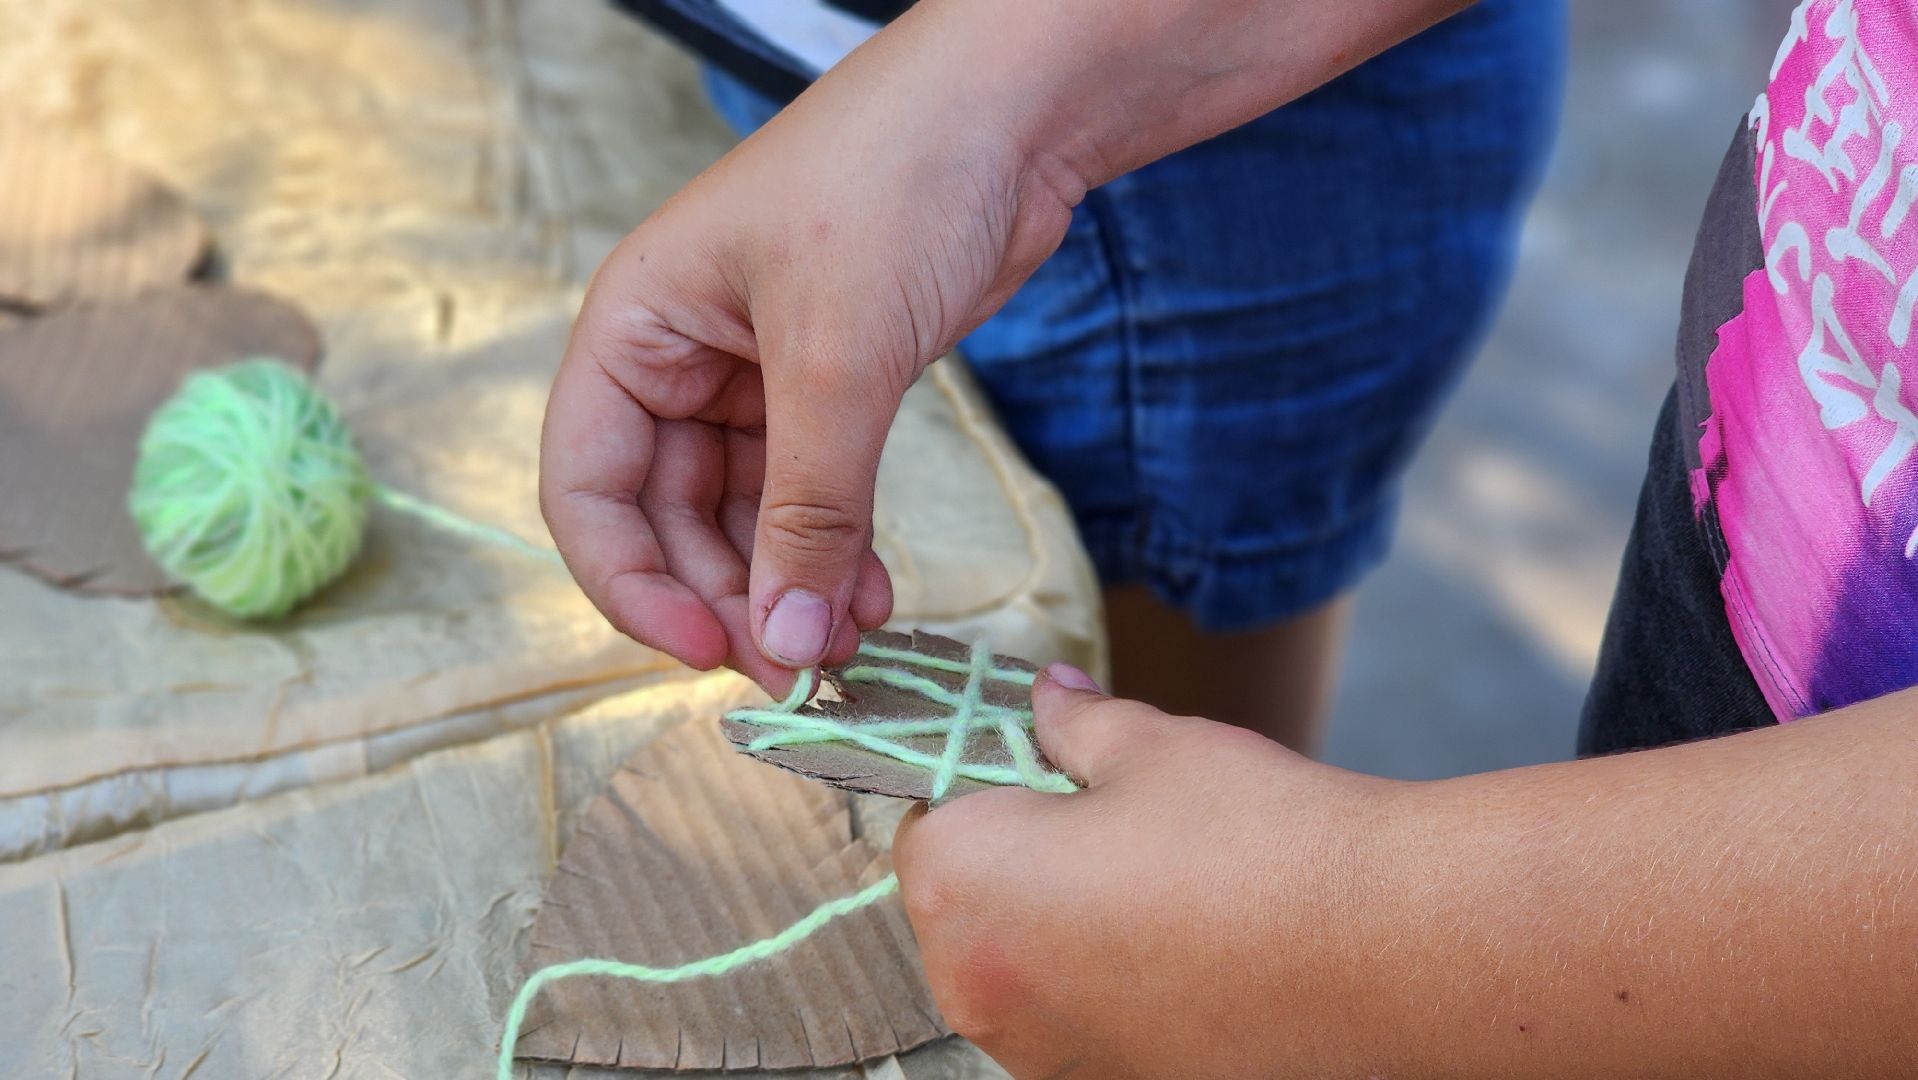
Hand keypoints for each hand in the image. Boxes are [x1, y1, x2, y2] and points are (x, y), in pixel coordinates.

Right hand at [538, 26, 1078, 690]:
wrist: (1012, 113)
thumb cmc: (893, 183)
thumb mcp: (836, 358)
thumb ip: (809, 510)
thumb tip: (790, 645)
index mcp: (635, 329)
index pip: (586, 487)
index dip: (630, 582)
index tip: (706, 648)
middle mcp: (681, 358)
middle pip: (668, 519)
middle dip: (729, 598)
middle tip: (799, 669)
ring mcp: (756, 376)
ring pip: (746, 518)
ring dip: (789, 587)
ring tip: (850, 642)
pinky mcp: (831, 386)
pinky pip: (812, 495)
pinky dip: (836, 551)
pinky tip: (873, 596)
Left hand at [892, 668, 1407, 1077]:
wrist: (1384, 954)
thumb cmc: (1256, 838)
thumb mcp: (1150, 746)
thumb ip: (1073, 721)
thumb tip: (1044, 695)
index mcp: (964, 883)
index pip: (927, 819)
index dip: (986, 782)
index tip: (1045, 766)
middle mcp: (977, 986)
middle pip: (962, 900)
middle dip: (1017, 854)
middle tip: (1112, 818)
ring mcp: (1037, 1053)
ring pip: (1016, 963)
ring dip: (1058, 920)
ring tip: (1160, 880)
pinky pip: (1070, 1018)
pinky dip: (1104, 980)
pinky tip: (1184, 944)